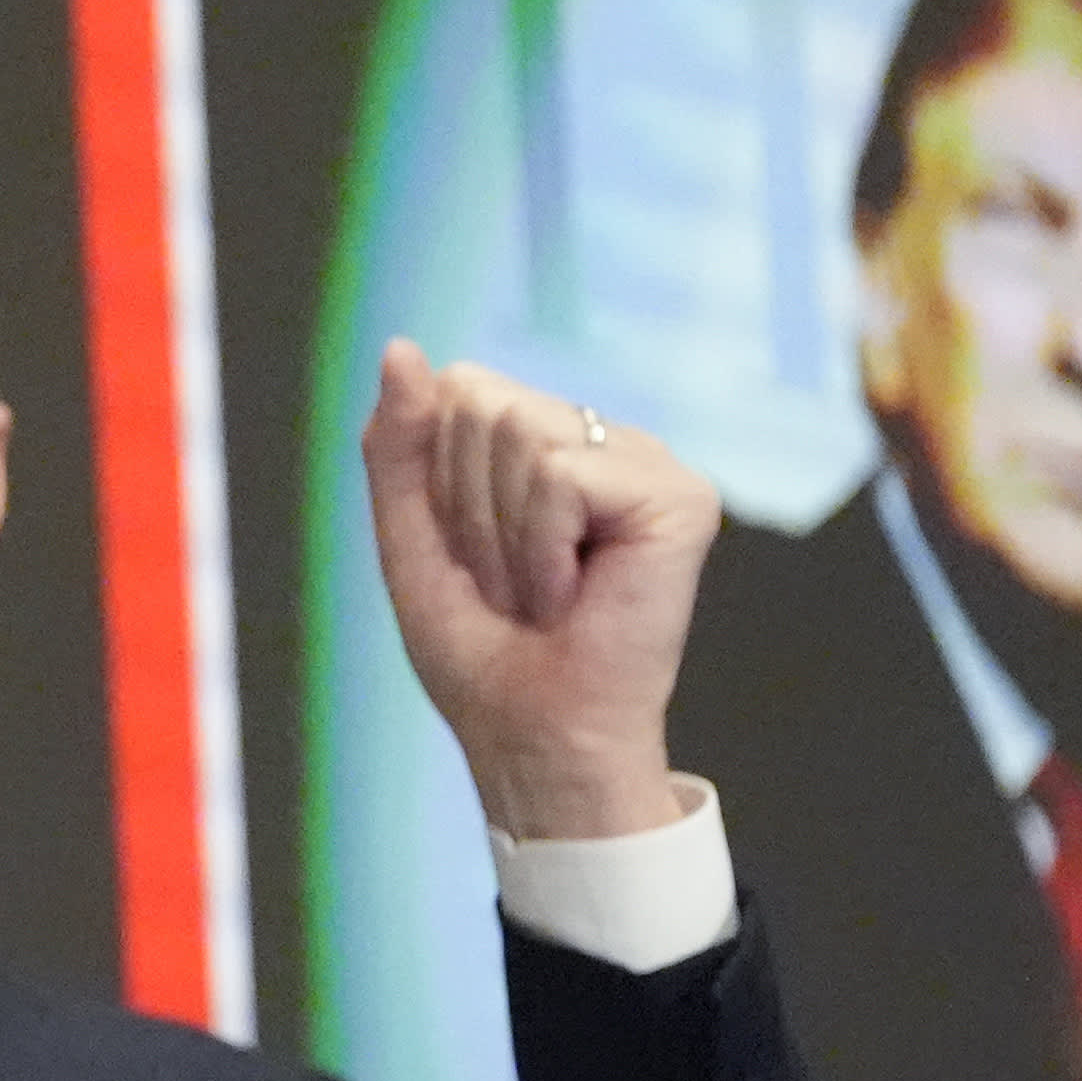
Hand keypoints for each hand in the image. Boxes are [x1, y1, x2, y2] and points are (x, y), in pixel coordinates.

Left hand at [363, 340, 710, 841]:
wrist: (534, 732)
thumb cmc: (481, 648)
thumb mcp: (412, 535)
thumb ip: (400, 443)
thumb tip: (401, 348)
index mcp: (545, 439)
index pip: (458, 390)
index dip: (440, 480)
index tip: (472, 554)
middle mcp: (602, 439)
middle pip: (483, 401)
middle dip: (467, 506)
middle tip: (509, 581)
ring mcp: (647, 463)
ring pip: (520, 430)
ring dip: (503, 536)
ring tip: (542, 592)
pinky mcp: (681, 496)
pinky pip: (562, 477)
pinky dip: (542, 549)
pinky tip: (577, 594)